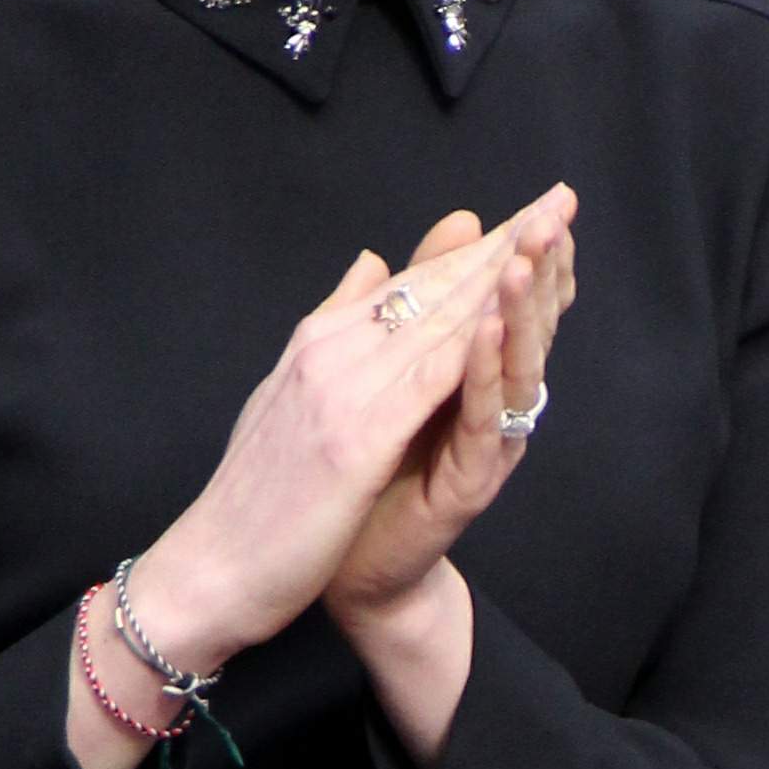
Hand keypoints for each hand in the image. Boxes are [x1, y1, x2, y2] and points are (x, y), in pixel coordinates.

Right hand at [125, 189, 570, 673]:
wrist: (210, 567)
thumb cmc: (252, 496)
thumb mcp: (288, 393)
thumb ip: (333, 328)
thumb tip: (371, 261)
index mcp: (317, 339)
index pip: (408, 280)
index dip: (473, 247)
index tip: (528, 215)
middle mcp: (328, 350)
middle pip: (429, 286)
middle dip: (501, 243)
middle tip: (558, 201)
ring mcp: (339, 391)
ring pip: (434, 321)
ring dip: (500, 278)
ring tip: (551, 238)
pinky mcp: (354, 441)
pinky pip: (424, 383)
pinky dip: (468, 347)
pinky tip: (508, 323)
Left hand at [324, 189, 576, 637]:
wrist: (348, 563)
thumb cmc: (374, 465)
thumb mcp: (395, 364)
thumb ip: (422, 296)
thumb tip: (453, 224)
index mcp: (475, 372)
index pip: (512, 299)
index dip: (532, 250)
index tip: (551, 199)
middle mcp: (493, 402)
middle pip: (529, 324)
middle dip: (543, 267)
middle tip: (556, 213)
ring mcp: (486, 441)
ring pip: (516, 365)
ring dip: (521, 311)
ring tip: (525, 260)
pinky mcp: (469, 480)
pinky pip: (483, 416)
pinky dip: (485, 370)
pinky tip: (486, 331)